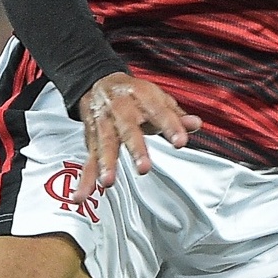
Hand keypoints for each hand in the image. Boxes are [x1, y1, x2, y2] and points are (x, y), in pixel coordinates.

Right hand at [76, 71, 202, 198]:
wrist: (101, 83)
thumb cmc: (134, 96)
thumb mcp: (159, 100)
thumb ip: (177, 116)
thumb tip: (195, 123)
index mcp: (141, 96)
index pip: (159, 112)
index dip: (170, 126)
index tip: (180, 141)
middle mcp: (120, 109)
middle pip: (128, 128)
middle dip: (135, 148)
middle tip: (143, 168)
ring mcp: (103, 123)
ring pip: (104, 143)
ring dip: (105, 164)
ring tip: (108, 182)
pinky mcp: (91, 138)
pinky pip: (88, 159)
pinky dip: (85, 178)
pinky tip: (82, 194)